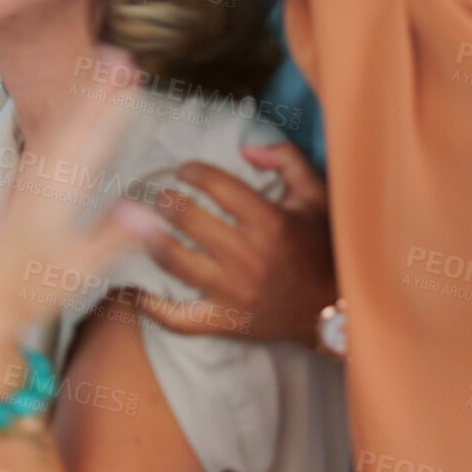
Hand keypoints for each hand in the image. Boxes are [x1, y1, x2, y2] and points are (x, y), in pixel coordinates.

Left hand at [0, 46, 154, 397]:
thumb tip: (152, 214)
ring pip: (58, 130)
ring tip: (97, 70)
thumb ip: (112, 239)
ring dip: (79, 100)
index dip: (109, 106)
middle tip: (116, 54)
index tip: (126, 76)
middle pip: (73, 124)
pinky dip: (63, 123)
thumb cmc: (26, 291)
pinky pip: (47, 144)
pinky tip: (70, 116)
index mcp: (55, 194)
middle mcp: (40, 180)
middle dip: (96, 90)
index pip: (90, 139)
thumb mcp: (75, 271)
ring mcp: (28, 183)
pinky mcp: (21, 192)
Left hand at [130, 140, 337, 346]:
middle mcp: (248, 257)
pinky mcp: (225, 322)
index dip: (192, 171)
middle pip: (187, 219)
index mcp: (270, 223)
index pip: (217, 186)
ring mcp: (233, 292)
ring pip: (174, 261)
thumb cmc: (321, 247)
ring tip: (144, 226)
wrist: (336, 309)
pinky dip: (150, 306)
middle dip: (164, 201)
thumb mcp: (318, 197)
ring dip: (150, 239)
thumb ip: (288, 160)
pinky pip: (177, 319)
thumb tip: (246, 150)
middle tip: (158, 196)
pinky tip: (136, 289)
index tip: (183, 170)